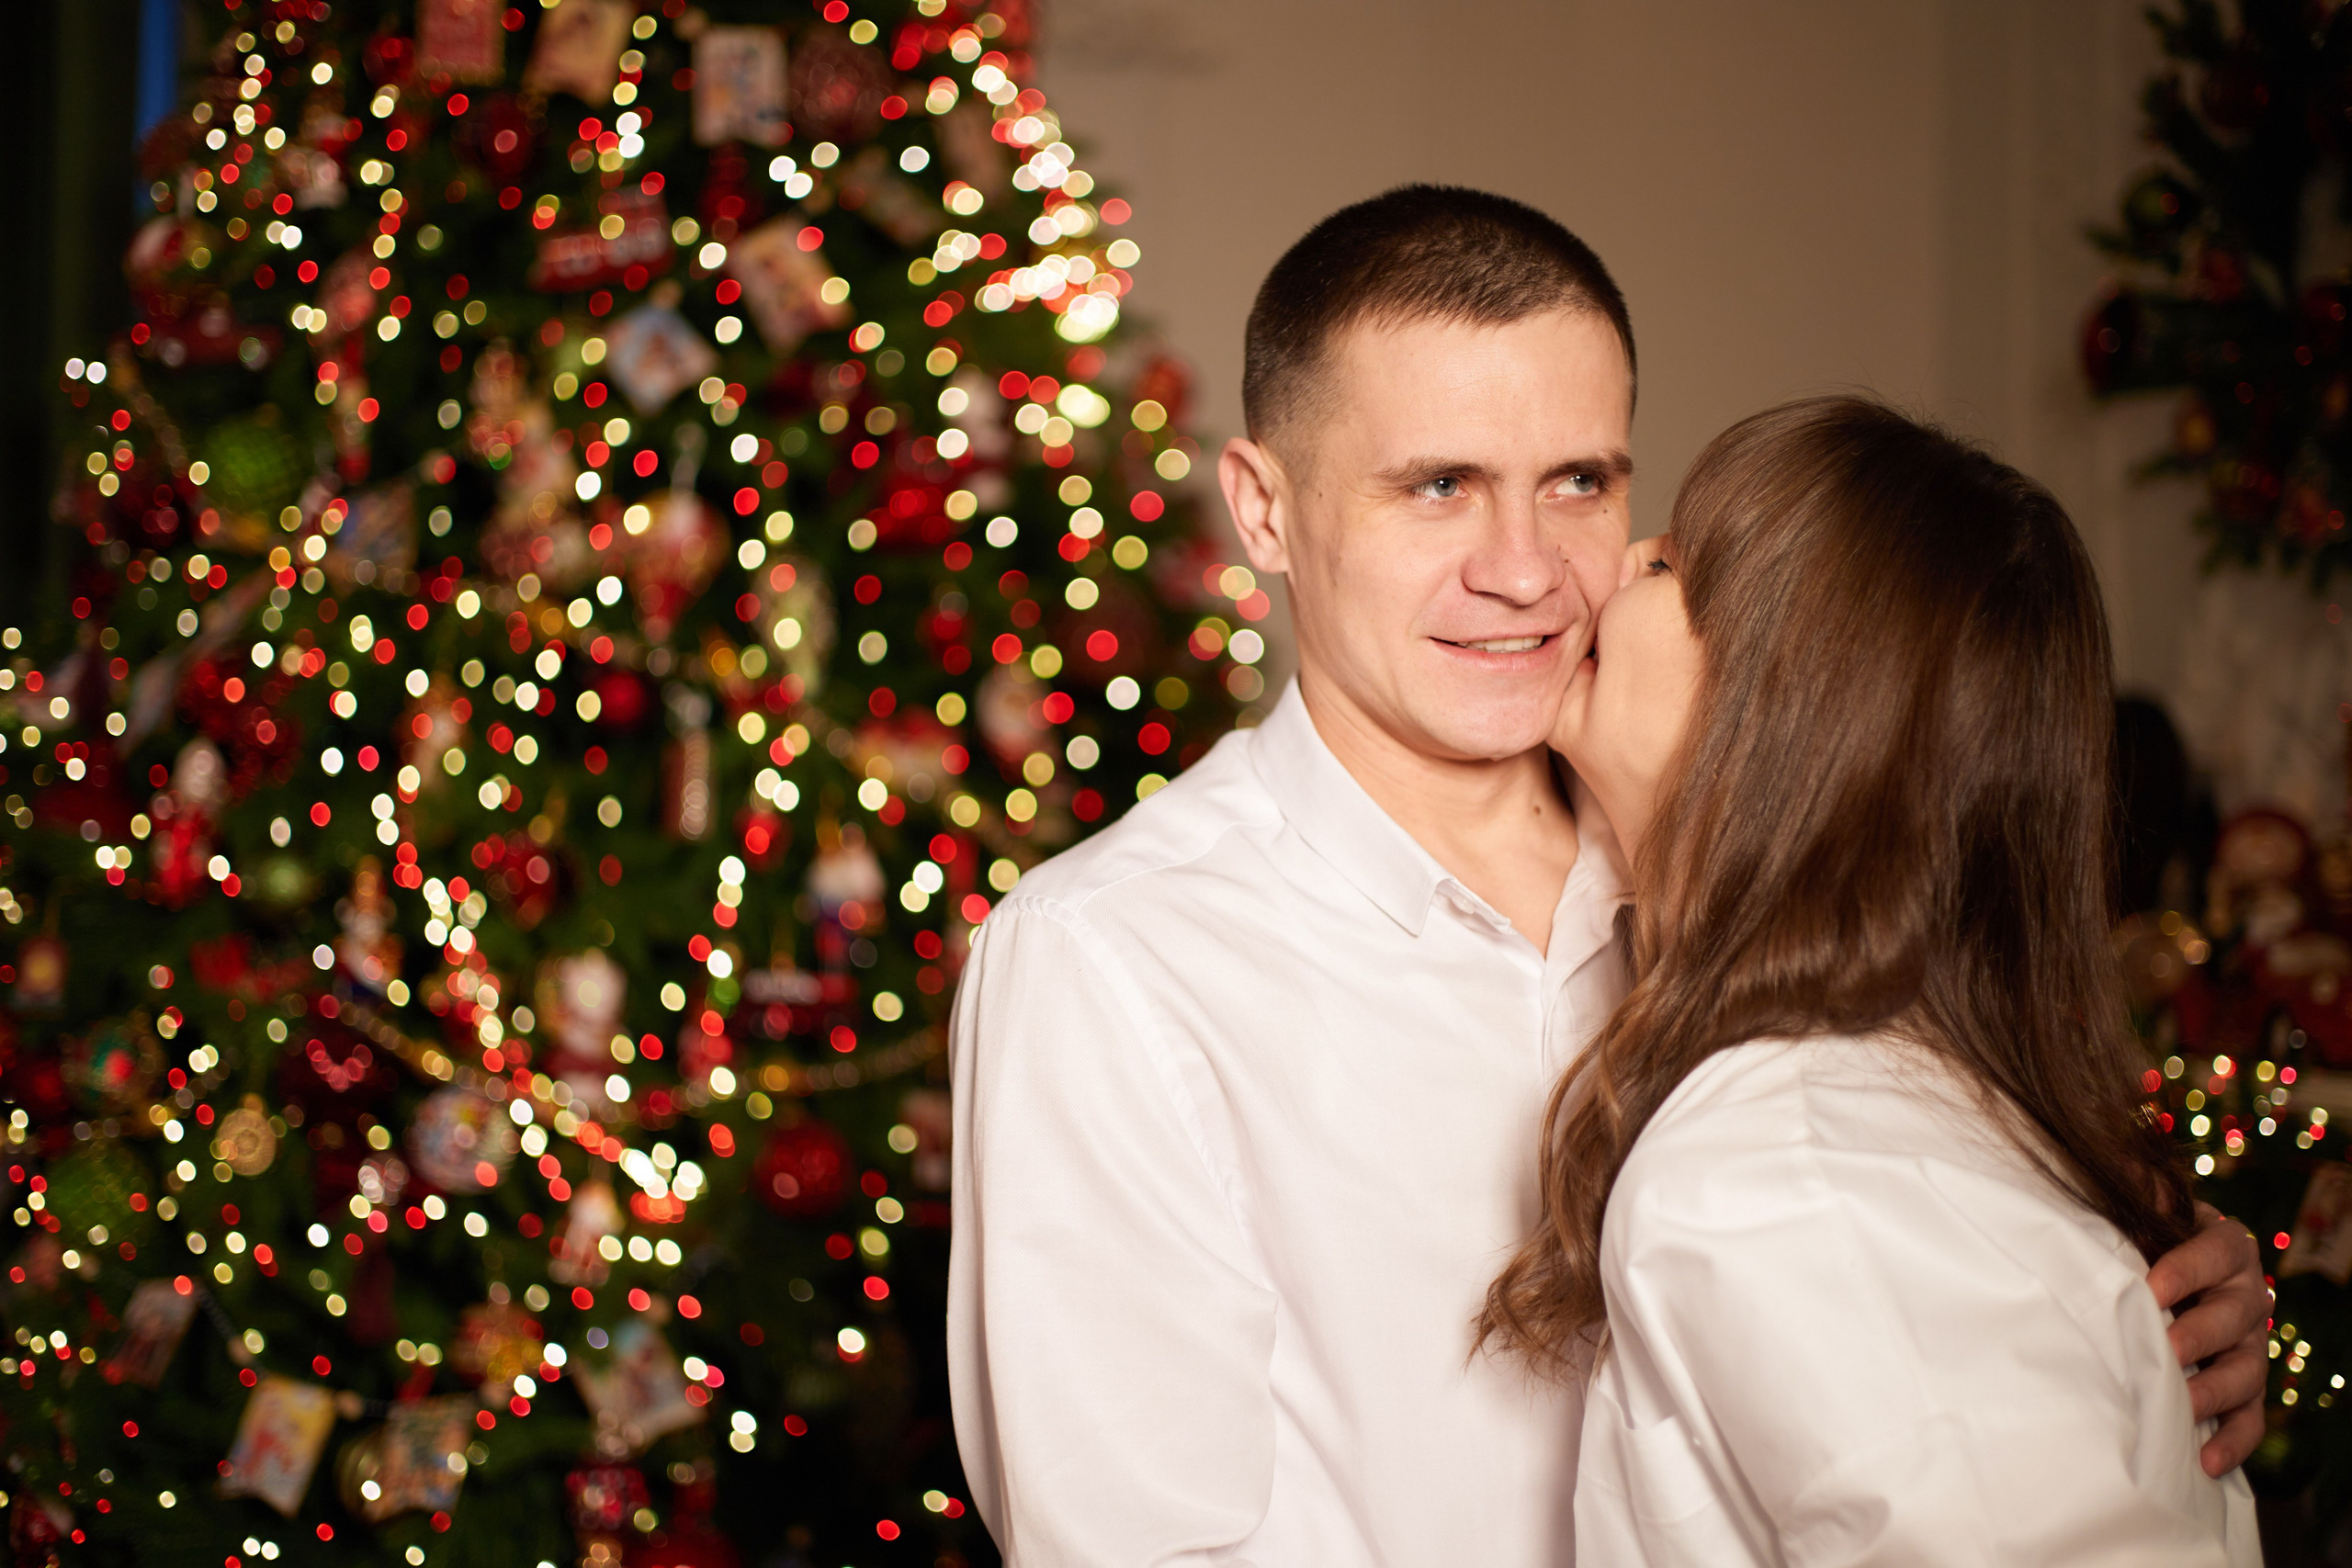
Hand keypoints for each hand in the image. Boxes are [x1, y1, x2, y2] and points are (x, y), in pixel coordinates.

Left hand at [2146, 1202, 2270, 1476]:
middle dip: (2200, 1335)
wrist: (2157, 1275)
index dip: (2185, 1269)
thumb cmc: (2142, 1237)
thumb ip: (2137, 1188)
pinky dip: (2232, 1441)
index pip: (2215, 1253)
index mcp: (2224, 1246)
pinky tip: (2207, 1460)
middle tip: (2166, 1351)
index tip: (2151, 1287)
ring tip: (2183, 1407)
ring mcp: (2249, 1347)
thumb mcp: (2140, 1208)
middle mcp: (2246, 1297)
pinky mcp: (2244, 1391)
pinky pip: (2249, 1419)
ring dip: (2214, 1392)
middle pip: (2234, 1318)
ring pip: (2246, 1372)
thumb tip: (2122, 1163)